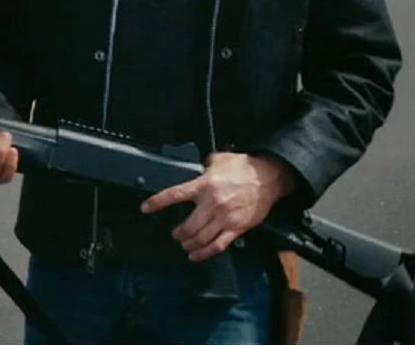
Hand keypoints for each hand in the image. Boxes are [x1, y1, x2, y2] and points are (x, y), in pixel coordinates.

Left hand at [141, 152, 295, 261]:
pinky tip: (197, 255)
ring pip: (200, 239)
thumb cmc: (245, 168)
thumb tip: (196, 167)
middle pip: (187, 226)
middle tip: (175, 233)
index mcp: (205, 185)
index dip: (158, 202)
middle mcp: (212, 203)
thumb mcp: (220, 159)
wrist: (268, 178)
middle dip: (177, 233)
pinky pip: (217, 246)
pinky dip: (204, 254)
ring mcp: (224, 218)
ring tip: (184, 244)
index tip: (146, 207)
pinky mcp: (236, 228)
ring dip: (188, 244)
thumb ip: (204, 165)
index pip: (175, 194)